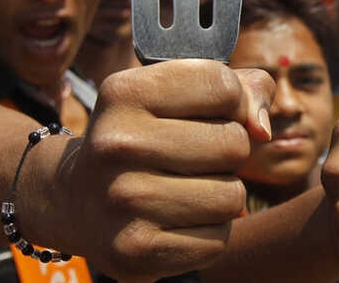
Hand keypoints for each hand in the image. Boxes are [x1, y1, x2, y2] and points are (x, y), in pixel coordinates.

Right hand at [46, 60, 273, 281]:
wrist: (76, 199)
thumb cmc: (147, 135)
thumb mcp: (177, 94)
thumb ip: (241, 88)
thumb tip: (262, 130)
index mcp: (125, 94)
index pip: (224, 86)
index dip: (232, 101)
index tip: (209, 113)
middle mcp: (117, 145)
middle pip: (234, 144)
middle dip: (228, 152)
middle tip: (193, 157)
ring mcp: (123, 202)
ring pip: (232, 197)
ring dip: (222, 195)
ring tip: (186, 189)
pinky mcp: (134, 252)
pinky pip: (217, 239)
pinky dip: (208, 232)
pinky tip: (176, 221)